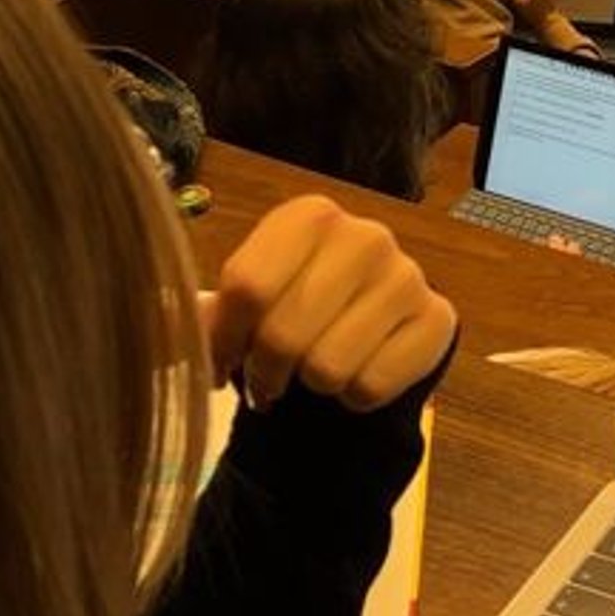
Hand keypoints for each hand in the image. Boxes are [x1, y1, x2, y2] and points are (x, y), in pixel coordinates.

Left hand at [204, 194, 455, 413]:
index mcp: (309, 216)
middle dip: (265, 373)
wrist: (374, 327)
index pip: (247, 287)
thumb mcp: (250, 300)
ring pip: (328, 368)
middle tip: (268, 380)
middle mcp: (365, 235)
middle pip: (284, 333)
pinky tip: (355, 376)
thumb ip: (209, 314)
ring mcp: (407, 276)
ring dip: (312, 387)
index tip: (220, 364)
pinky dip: (354, 399)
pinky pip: (372, 387)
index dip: (223, 341)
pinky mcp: (438, 320)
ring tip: (313, 374)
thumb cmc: (297, 309)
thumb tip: (176, 341)